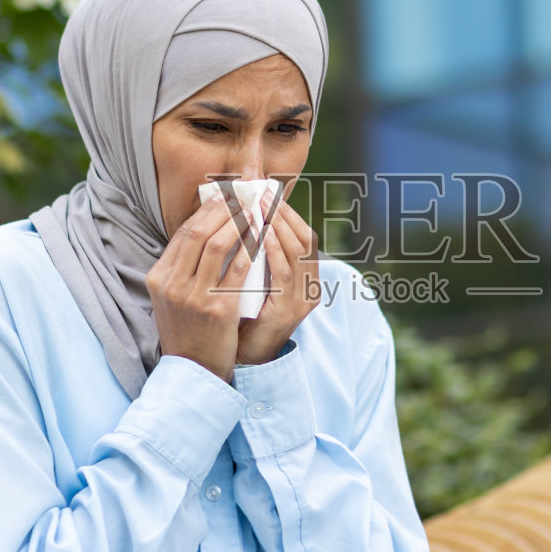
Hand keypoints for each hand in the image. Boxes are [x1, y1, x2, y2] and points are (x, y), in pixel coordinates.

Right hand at [146, 192, 254, 382]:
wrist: (193, 369)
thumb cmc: (188, 329)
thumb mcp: (172, 296)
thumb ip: (183, 267)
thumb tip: (207, 229)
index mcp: (158, 277)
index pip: (183, 233)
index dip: (207, 211)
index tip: (226, 198)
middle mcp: (172, 284)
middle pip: (198, 232)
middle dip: (223, 210)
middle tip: (244, 198)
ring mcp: (193, 296)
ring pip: (218, 245)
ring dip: (239, 223)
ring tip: (254, 212)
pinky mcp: (217, 309)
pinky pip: (237, 269)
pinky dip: (250, 248)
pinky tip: (262, 238)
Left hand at [235, 200, 318, 365]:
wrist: (239, 358)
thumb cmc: (242, 316)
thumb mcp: (254, 281)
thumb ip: (258, 256)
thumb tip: (246, 218)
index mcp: (306, 280)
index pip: (305, 237)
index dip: (289, 213)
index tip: (268, 194)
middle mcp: (310, 288)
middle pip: (304, 239)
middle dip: (283, 214)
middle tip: (263, 193)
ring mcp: (302, 300)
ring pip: (297, 252)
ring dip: (278, 224)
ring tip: (261, 206)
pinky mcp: (288, 311)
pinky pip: (284, 273)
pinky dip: (273, 249)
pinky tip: (261, 232)